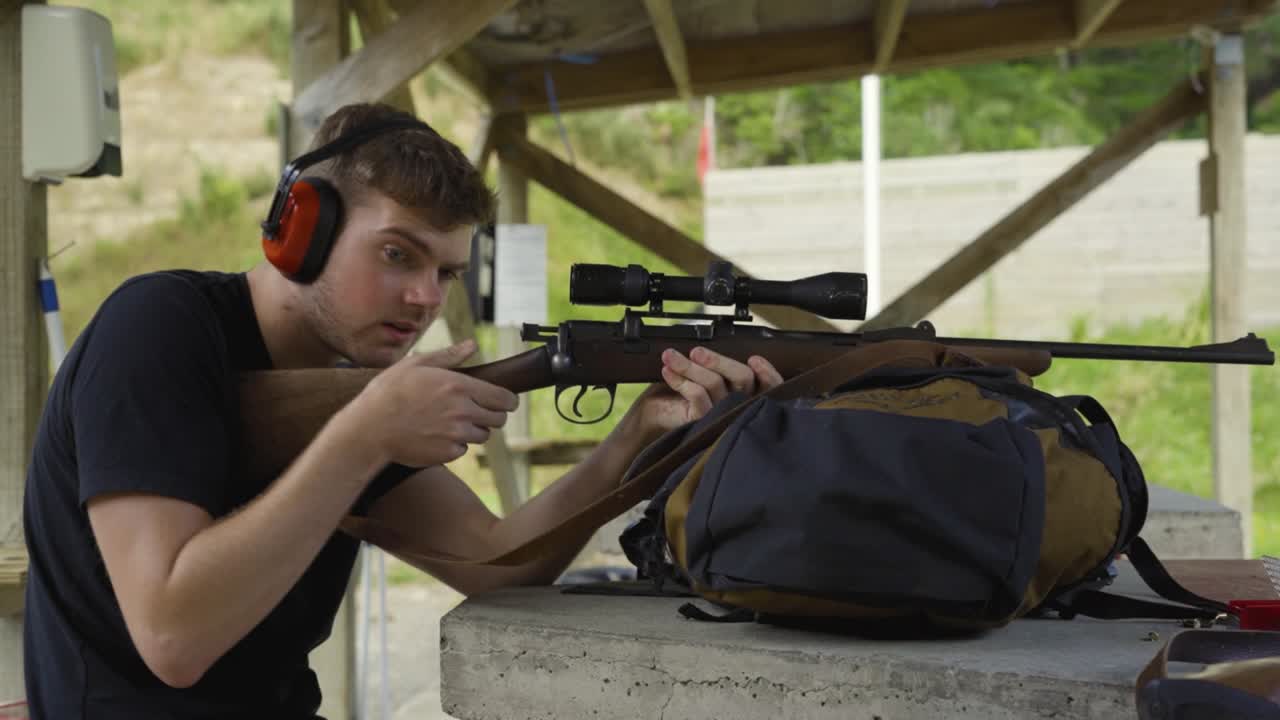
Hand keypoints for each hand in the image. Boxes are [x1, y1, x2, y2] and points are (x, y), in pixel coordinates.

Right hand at [344, 339, 518, 467]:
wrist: (367, 430)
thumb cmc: (388, 392)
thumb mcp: (416, 365)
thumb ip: (449, 356)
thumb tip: (472, 345)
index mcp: (458, 386)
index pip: (504, 398)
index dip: (508, 400)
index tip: (505, 401)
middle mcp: (462, 412)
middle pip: (498, 419)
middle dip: (490, 414)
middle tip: (474, 410)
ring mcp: (456, 435)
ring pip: (482, 435)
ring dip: (472, 430)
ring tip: (448, 421)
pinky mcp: (447, 453)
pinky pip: (462, 449)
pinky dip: (454, 444)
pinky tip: (434, 434)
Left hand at [633, 346, 783, 436]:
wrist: (655, 418)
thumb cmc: (681, 393)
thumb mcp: (706, 376)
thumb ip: (719, 366)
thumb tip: (715, 348)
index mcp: (746, 394)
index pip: (771, 386)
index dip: (767, 373)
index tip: (754, 359)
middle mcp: (738, 406)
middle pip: (742, 378)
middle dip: (718, 360)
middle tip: (696, 351)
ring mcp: (721, 416)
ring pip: (715, 383)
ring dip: (690, 365)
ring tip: (670, 356)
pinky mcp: (703, 423)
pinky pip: (697, 395)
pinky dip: (681, 380)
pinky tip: (668, 372)